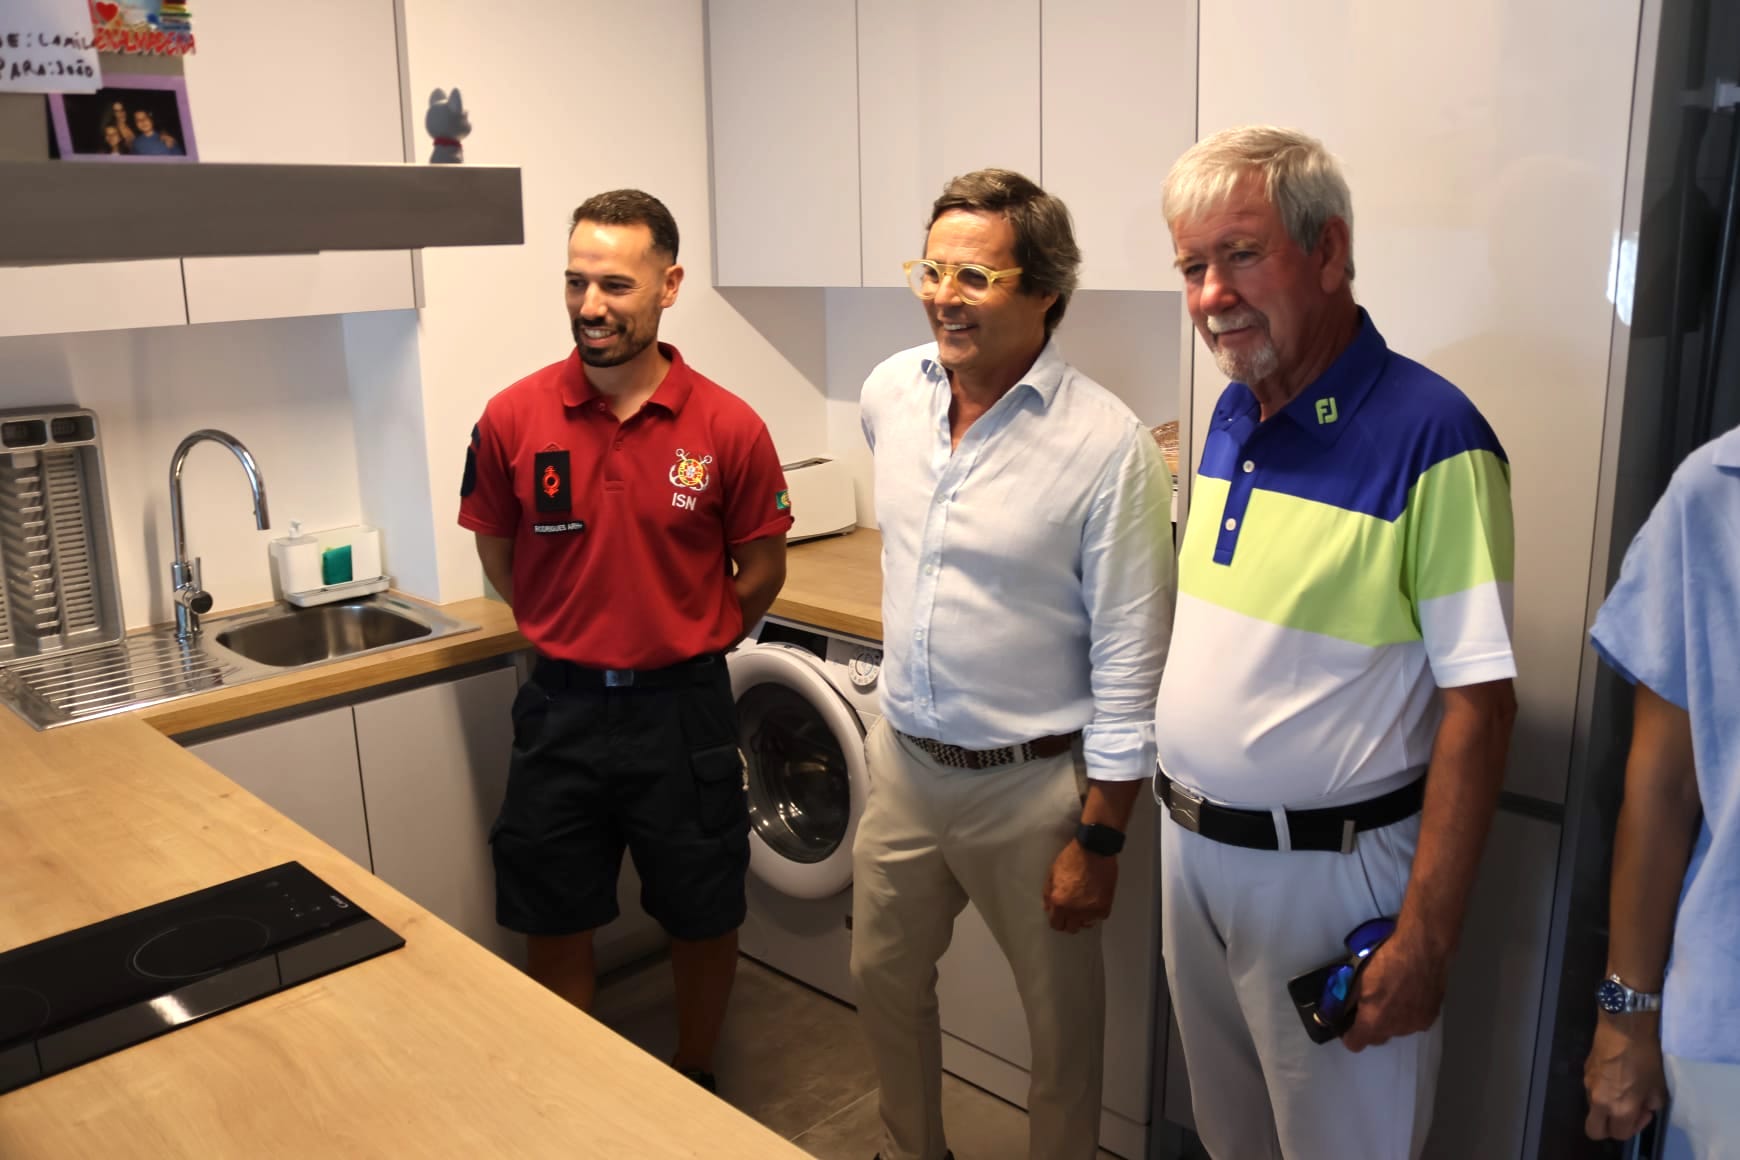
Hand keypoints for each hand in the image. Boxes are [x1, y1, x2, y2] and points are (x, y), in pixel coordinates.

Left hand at [1043, 839, 1116, 932]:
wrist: (1095, 850)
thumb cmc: (1072, 858)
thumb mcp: (1052, 874)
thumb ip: (1048, 894)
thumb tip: (1048, 909)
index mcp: (1059, 903)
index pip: (1056, 924)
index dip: (1057, 919)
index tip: (1060, 915)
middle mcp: (1075, 911)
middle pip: (1071, 928)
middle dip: (1070, 921)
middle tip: (1072, 910)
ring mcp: (1091, 911)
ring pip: (1086, 924)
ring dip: (1083, 917)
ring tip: (1084, 903)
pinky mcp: (1105, 907)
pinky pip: (1098, 917)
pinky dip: (1096, 911)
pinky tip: (1094, 898)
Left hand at [1341, 931, 1446, 1051]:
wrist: (1423, 949)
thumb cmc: (1387, 960)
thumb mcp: (1359, 977)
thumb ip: (1350, 999)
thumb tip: (1342, 1009)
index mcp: (1374, 1021)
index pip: (1355, 1044)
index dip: (1349, 1035)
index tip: (1348, 1025)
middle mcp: (1395, 1030)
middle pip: (1377, 1038)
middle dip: (1370, 1027)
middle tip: (1368, 1006)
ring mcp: (1415, 1025)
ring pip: (1396, 1030)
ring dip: (1391, 1020)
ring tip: (1392, 996)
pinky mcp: (1431, 1017)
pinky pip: (1412, 1022)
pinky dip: (1408, 1014)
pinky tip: (1408, 996)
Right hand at [1584, 1015, 1666, 1139]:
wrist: (1624, 1028)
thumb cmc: (1645, 1058)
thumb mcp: (1658, 1086)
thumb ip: (1650, 1104)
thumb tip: (1644, 1105)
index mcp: (1620, 1108)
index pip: (1620, 1135)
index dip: (1635, 1128)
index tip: (1645, 1111)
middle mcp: (1599, 1102)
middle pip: (1594, 1131)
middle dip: (1609, 1129)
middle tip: (1626, 1113)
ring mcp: (1588, 1087)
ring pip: (1593, 1110)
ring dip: (1607, 1108)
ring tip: (1623, 1090)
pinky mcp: (1585, 1072)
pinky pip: (1592, 1092)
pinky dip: (1603, 1092)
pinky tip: (1616, 1075)